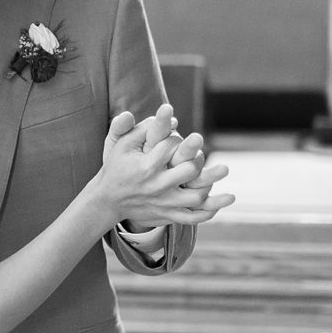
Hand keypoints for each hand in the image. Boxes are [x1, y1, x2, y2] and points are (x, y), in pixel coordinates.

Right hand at [96, 109, 234, 227]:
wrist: (107, 201)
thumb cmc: (117, 167)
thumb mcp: (122, 144)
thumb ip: (142, 127)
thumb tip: (171, 114)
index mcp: (147, 166)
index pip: (171, 146)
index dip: (178, 137)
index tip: (179, 133)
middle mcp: (157, 186)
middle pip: (189, 170)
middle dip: (198, 157)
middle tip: (202, 150)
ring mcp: (164, 203)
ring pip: (196, 197)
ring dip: (212, 183)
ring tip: (224, 168)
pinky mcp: (167, 215)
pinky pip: (193, 218)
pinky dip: (209, 211)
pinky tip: (224, 200)